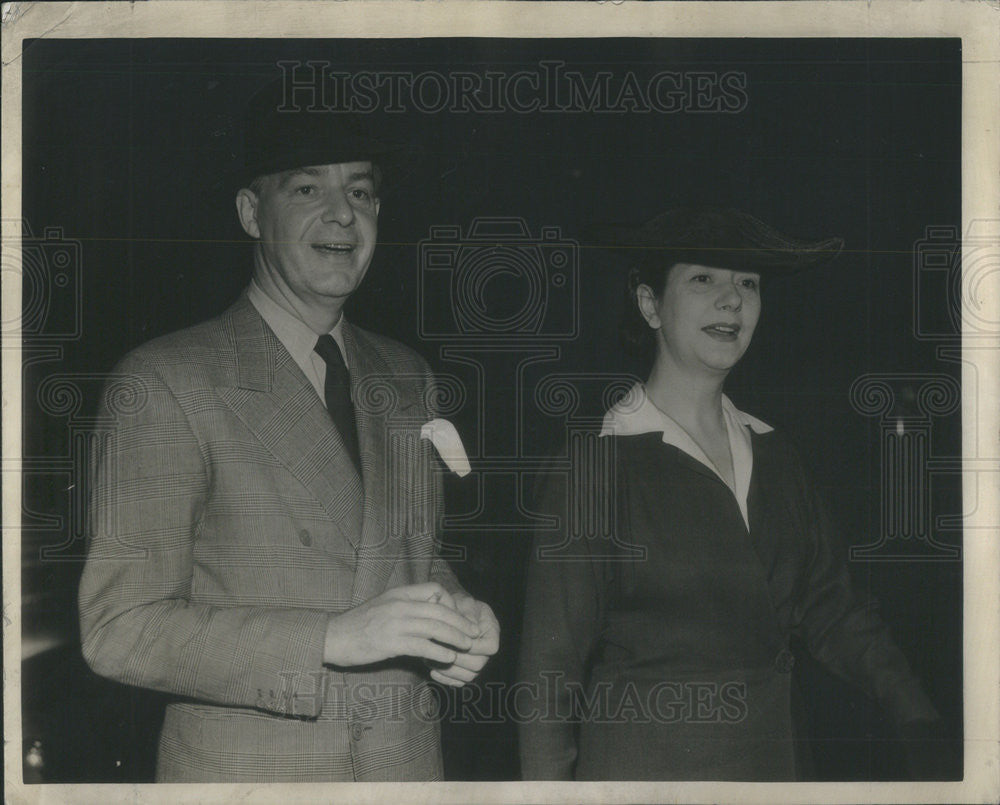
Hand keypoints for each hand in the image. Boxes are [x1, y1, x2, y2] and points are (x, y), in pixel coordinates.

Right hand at [323, 583, 479, 666]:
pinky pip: (422, 645)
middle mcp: (399, 604)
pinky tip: (447, 658)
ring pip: (435, 627)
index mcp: (398, 594)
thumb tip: (428, 616)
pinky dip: (438, 651)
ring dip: (455, 637)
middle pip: (440, 609)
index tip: (456, 617)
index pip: (434, 589)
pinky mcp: (390, 643)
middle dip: (461, 622)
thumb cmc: (358, 625)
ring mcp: (395, 623)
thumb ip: (405, 607)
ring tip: (466, 645)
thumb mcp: (383, 606)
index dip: (450, 603)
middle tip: (473, 633)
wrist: (332, 637)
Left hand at [428, 595, 499, 686]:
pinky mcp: (465, 670)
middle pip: (478, 664)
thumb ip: (462, 613)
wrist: (450, 612)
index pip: (490, 647)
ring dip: (449, 670)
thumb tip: (459, 625)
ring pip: (468, 676)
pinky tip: (433, 671)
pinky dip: (446, 679)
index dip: (472, 646)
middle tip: (439, 651)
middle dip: (457, 659)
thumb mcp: (462, 602)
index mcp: (492, 631)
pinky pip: (459, 682)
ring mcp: (476, 661)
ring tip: (432, 659)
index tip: (453, 640)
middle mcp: (487, 649)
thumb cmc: (457, 604)